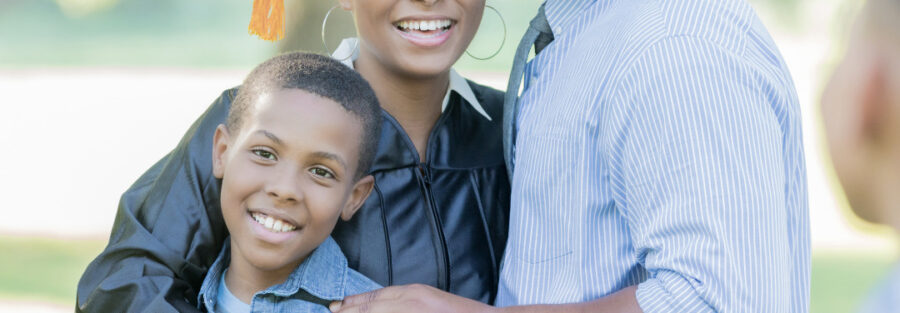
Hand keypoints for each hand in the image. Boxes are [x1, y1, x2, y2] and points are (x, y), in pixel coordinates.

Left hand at [330, 284, 495, 312]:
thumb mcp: (430, 299)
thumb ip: (405, 301)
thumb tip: (378, 306)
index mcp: (414, 294)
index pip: (375, 298)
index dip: (354, 303)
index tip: (337, 307)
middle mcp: (410, 304)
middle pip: (371, 309)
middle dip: (349, 312)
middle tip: (331, 312)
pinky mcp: (420, 312)